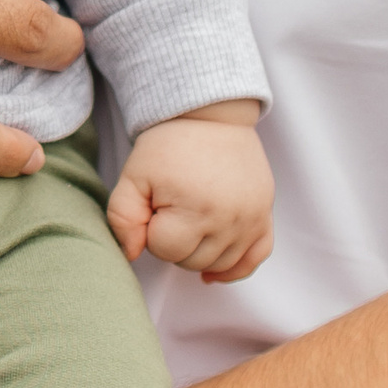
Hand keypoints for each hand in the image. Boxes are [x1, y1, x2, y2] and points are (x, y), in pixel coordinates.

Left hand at [107, 109, 273, 283]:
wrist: (210, 117)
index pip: (164, 251)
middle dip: (174, 242)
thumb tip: (132, 254)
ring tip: (190, 221)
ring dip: (199, 251)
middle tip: (172, 209)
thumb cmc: (168, 147)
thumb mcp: (133, 176)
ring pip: (219, 264)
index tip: (155, 205)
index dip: (152, 231)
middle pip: (192, 261)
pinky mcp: (264, 216)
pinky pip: (254, 259)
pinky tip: (214, 270)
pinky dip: (235, 268)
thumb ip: (123, 219)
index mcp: (194, 210)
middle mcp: (229, 220)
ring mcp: (251, 220)